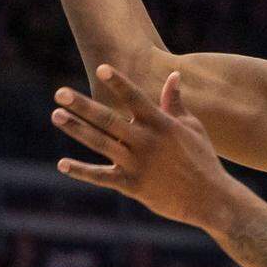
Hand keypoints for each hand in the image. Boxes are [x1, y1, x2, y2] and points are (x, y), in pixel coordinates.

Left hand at [51, 65, 246, 230]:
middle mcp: (147, 142)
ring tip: (56, 115)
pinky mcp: (132, 186)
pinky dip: (81, 171)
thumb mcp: (193, 127)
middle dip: (83, 105)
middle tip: (60, 92)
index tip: (101, 68)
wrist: (210, 198)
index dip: (119, 82)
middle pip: (109, 119)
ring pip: (101, 143)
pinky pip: (102, 177)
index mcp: (162, 125)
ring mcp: (138, 164)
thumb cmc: (202, 158)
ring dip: (77, 129)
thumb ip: (175, 103)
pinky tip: (62, 163)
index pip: (136, 99)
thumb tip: (173, 75)